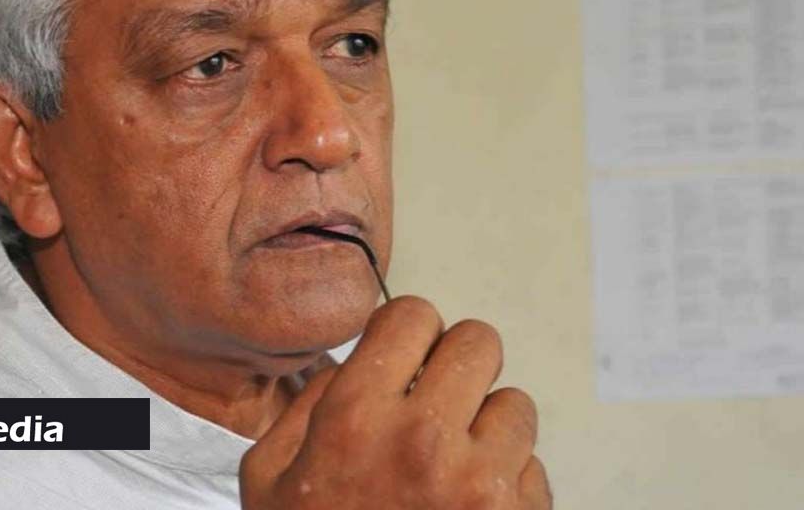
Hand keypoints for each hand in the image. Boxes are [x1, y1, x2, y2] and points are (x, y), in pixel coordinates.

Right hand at [240, 296, 550, 508]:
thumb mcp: (268, 480)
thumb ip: (308, 407)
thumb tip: (353, 361)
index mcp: (356, 418)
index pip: (413, 315)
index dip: (410, 335)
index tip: (407, 357)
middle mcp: (423, 440)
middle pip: (479, 344)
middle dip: (459, 369)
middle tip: (440, 403)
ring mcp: (480, 485)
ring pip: (517, 406)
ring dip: (489, 432)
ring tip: (452, 472)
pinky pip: (534, 470)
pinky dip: (510, 487)